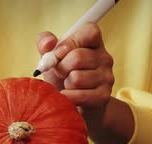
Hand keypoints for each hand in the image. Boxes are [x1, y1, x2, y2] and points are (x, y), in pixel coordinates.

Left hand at [35, 23, 133, 143]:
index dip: (70, 42)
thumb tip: (48, 44)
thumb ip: (45, 43)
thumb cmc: (63, 77)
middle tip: (61, 74)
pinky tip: (68, 97)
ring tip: (68, 86)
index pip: (90, 31)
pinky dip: (67, 97)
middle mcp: (105, 58)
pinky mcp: (104, 96)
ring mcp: (107, 77)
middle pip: (77, 57)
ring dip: (65, 84)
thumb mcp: (52, 57)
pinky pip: (78, 95)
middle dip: (61, 68)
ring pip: (76, 78)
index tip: (59, 53)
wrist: (75, 104)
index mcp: (94, 43)